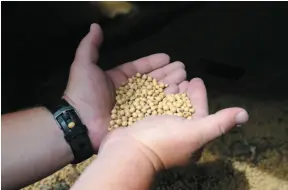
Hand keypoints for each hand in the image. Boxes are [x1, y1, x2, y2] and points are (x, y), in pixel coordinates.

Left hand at [63, 24, 186, 150]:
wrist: (80, 124)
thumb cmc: (84, 93)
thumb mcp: (84, 65)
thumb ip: (90, 46)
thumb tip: (95, 26)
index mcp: (117, 79)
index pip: (139, 68)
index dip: (153, 62)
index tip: (167, 57)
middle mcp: (128, 93)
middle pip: (151, 80)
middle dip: (167, 73)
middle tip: (182, 68)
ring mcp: (134, 107)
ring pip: (156, 94)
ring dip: (170, 85)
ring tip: (184, 78)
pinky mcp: (139, 121)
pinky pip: (155, 110)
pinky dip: (167, 103)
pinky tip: (179, 95)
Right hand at [99, 78, 248, 169]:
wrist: (127, 151)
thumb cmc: (162, 142)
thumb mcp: (195, 132)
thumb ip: (218, 123)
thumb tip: (244, 114)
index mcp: (191, 138)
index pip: (199, 112)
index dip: (199, 96)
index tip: (197, 79)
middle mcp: (176, 134)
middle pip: (183, 107)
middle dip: (185, 91)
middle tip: (184, 74)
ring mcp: (158, 129)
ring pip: (168, 105)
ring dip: (171, 90)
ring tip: (171, 76)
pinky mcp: (144, 124)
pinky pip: (154, 104)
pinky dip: (156, 94)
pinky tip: (154, 84)